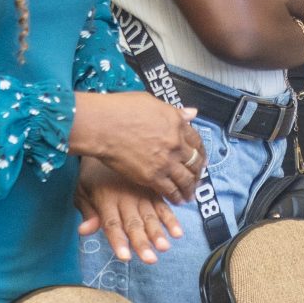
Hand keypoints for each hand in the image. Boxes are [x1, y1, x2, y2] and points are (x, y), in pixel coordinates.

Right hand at [69, 92, 202, 200]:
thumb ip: (174, 112)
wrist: (103, 126)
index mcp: (176, 123)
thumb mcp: (151, 102)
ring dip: (190, 188)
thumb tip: (191, 113)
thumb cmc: (120, 110)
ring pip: (186, 179)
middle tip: (197, 177)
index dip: (200, 152)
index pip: (197, 141)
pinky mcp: (152, 177)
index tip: (199, 157)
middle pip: (195, 162)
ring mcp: (165, 161)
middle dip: (198, 172)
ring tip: (190, 193)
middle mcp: (175, 143)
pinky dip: (176, 196)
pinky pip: (170, 190)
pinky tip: (178, 200)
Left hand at [77, 158, 184, 262]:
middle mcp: (126, 199)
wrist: (110, 141)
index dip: (118, 241)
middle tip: (150, 260)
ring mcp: (141, 194)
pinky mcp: (153, 190)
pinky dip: (170, 219)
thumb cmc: (92, 172)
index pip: (112, 224)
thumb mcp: (82, 189)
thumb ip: (87, 211)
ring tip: (165, 247)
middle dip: (142, 243)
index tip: (125, 257)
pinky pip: (163, 206)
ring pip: (150, 217)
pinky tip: (177, 233)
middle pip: (134, 224)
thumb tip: (84, 231)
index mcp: (106, 200)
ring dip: (158, 233)